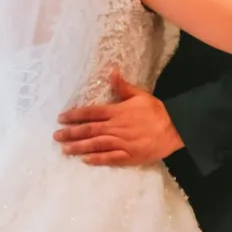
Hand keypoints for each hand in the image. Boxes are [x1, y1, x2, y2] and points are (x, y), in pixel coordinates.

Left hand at [53, 70, 183, 165]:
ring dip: (78, 147)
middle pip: (88, 130)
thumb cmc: (156, 111)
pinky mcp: (129, 156)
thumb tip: (111, 72)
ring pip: (95, 145)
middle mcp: (115, 127)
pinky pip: (109, 158)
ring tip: (64, 149)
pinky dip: (97, 159)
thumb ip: (122, 86)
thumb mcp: (139, 95)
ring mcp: (121, 143)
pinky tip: (85, 160)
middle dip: (71, 133)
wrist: (175, 128)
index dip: (74, 115)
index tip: (61, 118)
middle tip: (56, 136)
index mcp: (116, 111)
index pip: (90, 113)